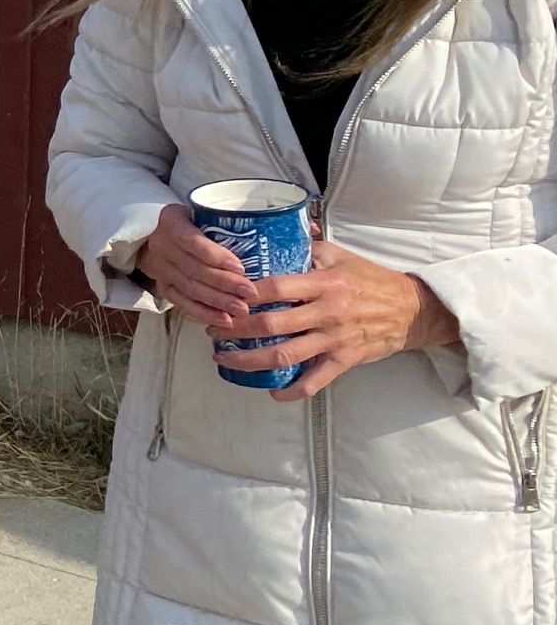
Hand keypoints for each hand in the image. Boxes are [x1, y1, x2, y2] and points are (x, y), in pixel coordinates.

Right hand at [134, 204, 257, 332]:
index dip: (215, 255)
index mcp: (171, 221)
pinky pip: (183, 303)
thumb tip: (287, 228)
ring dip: (218, 301)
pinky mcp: (164, 286)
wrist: (157, 234)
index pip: (191, 240)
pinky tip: (224, 320)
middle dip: (224, 283)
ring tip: (243, 310)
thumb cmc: (193, 222)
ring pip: (190, 288)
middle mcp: (162, 244)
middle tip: (251, 293)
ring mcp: (161, 267)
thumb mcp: (203, 212)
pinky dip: (204, 313)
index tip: (240, 267)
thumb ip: (230, 220)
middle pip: (194, 269)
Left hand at [211, 239, 460, 400]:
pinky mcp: (345, 359)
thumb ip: (306, 248)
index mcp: (323, 282)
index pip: (275, 287)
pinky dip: (292, 390)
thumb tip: (272, 232)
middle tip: (212, 330)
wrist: (412, 309)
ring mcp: (335, 338)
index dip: (245, 294)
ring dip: (249, 360)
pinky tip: (271, 392)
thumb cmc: (370, 279)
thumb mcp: (339, 255)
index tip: (222, 296)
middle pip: (271, 324)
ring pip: (285, 355)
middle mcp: (327, 311)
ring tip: (224, 359)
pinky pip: (315, 380)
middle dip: (235, 330)